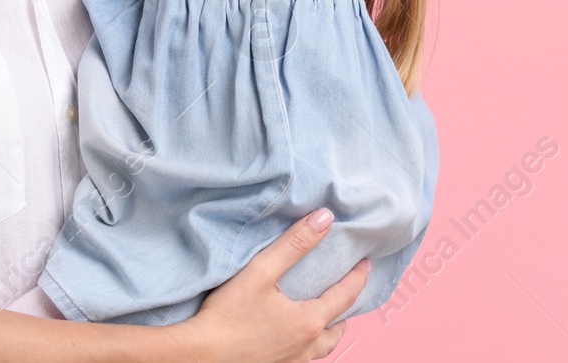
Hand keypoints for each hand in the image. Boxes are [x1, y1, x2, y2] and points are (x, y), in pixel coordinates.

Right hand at [167, 209, 367, 362]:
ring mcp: (293, 362)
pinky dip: (311, 344)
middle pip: (339, 326)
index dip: (357, 277)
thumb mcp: (261, 271)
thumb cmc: (228, 315)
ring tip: (327, 317)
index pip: (345, 296)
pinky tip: (296, 337)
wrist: (201, 356)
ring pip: (324, 347)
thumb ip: (294, 244)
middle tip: (348, 289)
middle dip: (347, 307)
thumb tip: (324, 218)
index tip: (365, 263)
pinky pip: (305, 357)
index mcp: (309, 322)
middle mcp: (307, 346)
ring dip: (330, 330)